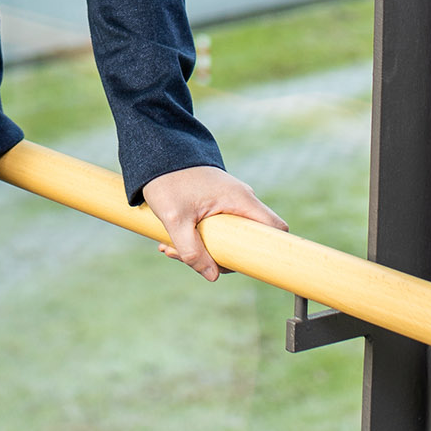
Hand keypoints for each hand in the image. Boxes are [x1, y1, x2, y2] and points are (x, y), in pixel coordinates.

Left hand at [139, 166, 287, 281]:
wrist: (155, 154)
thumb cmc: (167, 181)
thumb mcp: (175, 220)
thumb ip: (192, 251)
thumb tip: (212, 276)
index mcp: (241, 200)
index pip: (275, 228)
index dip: (269, 250)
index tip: (246, 265)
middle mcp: (240, 199)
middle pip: (246, 240)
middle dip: (220, 256)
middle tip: (189, 259)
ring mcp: (228, 201)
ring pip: (226, 237)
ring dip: (201, 249)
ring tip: (169, 248)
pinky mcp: (215, 203)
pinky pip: (215, 229)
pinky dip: (196, 238)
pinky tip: (170, 242)